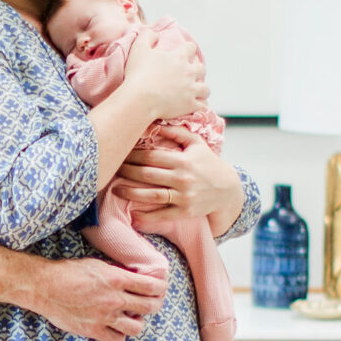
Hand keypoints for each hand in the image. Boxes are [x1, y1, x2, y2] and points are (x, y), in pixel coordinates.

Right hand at [29, 254, 167, 340]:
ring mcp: (105, 317)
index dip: (161, 288)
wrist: (44, 287)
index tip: (159, 289)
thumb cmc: (68, 272)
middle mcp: (115, 299)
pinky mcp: (94, 330)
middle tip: (150, 303)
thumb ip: (116, 273)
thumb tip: (131, 277)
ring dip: (137, 322)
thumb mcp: (96, 264)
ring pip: (137, 327)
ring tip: (131, 317)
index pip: (152, 286)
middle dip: (154, 304)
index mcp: (117, 279)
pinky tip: (114, 329)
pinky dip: (119, 336)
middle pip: (150, 307)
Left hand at [114, 132, 242, 233]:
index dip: (133, 155)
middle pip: (147, 174)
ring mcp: (183, 196)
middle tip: (112, 169)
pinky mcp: (185, 211)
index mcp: (183, 160)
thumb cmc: (209, 164)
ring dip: (130, 192)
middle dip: (127, 172)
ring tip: (115, 190)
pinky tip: (133, 215)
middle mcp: (182, 178)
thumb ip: (177, 132)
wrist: (228, 189)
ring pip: (151, 195)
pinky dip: (147, 216)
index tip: (120, 153)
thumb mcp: (197, 144)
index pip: (151, 156)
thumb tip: (155, 123)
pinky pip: (162, 214)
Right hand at [123, 27, 204, 122]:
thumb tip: (155, 34)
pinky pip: (202, 105)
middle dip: (197, 69)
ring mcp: (191, 89)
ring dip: (201, 88)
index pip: (191, 48)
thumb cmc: (138, 73)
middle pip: (201, 68)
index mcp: (179, 57)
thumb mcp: (139, 48)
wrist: (140, 99)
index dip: (188, 49)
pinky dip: (200, 105)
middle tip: (190, 73)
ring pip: (205, 88)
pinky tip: (196, 105)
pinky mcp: (190, 105)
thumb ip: (147, 36)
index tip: (184, 52)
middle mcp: (189, 72)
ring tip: (196, 90)